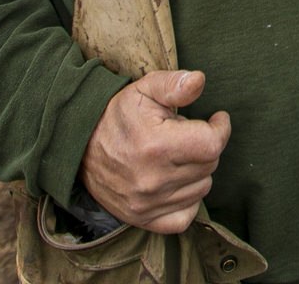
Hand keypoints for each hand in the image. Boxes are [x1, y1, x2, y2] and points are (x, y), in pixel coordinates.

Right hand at [78, 69, 231, 234]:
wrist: (79, 147)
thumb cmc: (118, 115)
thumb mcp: (144, 90)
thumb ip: (174, 84)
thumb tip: (199, 80)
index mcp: (156, 145)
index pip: (212, 144)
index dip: (220, 128)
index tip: (216, 119)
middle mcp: (152, 180)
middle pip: (209, 165)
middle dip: (205, 146)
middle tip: (187, 135)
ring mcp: (147, 203)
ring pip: (201, 188)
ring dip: (198, 170)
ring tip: (177, 156)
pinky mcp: (142, 218)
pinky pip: (185, 216)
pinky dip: (188, 200)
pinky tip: (177, 181)